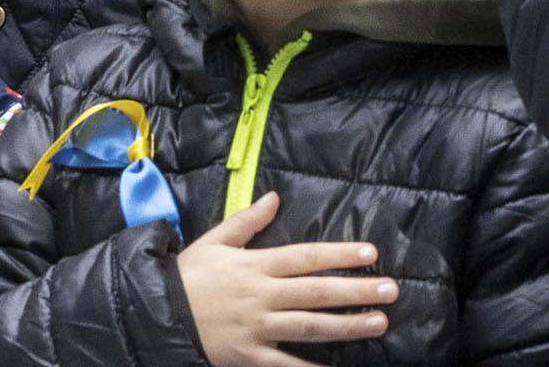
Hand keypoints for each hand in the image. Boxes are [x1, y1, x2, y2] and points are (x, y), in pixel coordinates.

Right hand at [173, 189, 396, 366]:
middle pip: (316, 292)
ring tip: (379, 322)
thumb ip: (246, 221)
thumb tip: (274, 198)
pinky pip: (288, 365)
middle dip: (356, 291)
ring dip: (347, 326)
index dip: (339, 255)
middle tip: (391, 290)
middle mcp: (261, 295)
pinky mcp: (251, 356)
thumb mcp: (214, 241)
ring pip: (310, 327)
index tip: (370, 253)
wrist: (157, 313)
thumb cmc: (189, 275)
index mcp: (255, 265)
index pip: (305, 257)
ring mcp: (258, 328)